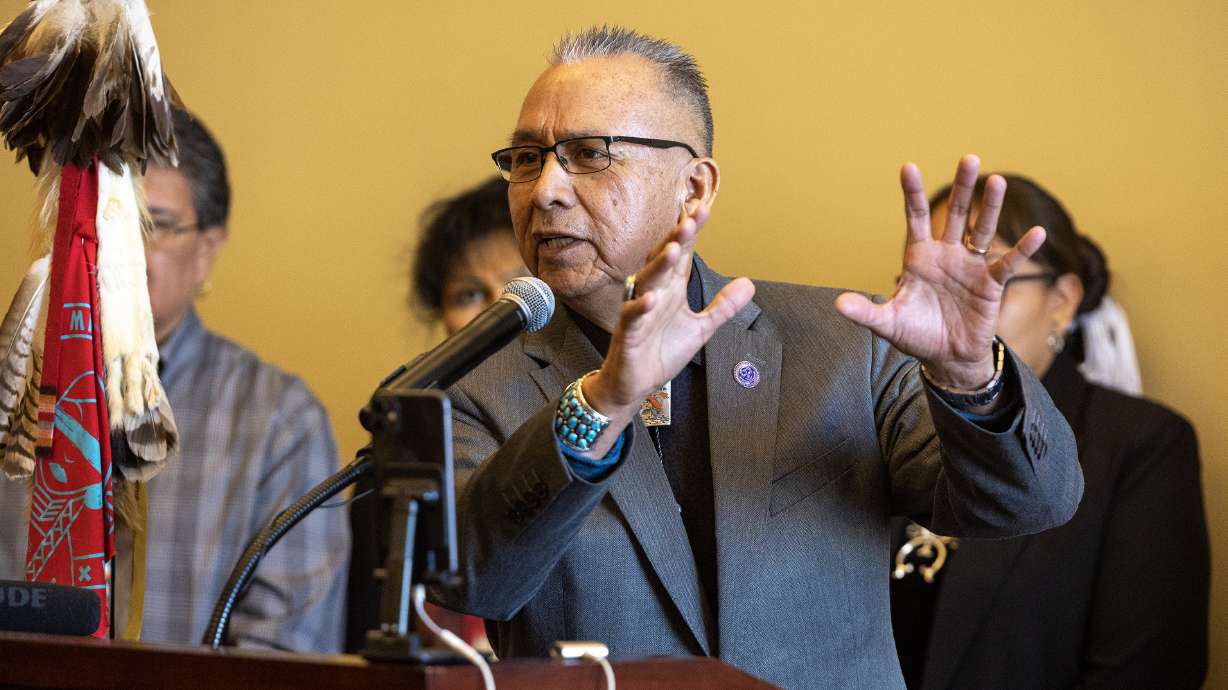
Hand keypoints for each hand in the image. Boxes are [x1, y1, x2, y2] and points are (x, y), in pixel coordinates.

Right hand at [583, 207, 754, 449]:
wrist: (634, 384)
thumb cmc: (661, 351)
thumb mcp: (701, 328)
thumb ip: (723, 307)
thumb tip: (749, 283)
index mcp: (670, 290)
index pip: (683, 256)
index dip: (691, 234)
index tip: (703, 210)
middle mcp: (654, 294)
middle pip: (664, 261)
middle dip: (677, 240)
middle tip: (690, 220)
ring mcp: (638, 312)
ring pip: (647, 282)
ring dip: (659, 266)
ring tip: (674, 249)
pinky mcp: (628, 333)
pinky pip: (632, 316)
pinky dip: (640, 307)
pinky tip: (651, 299)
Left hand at [835, 155, 1045, 388]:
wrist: (946, 357)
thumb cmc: (916, 334)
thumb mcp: (887, 324)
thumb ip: (866, 312)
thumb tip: (838, 304)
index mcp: (919, 257)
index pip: (916, 217)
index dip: (912, 193)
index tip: (908, 167)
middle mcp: (946, 254)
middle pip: (955, 214)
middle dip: (962, 187)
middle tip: (969, 158)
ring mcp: (970, 266)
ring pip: (981, 230)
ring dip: (990, 207)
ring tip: (998, 181)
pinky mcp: (990, 284)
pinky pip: (1007, 263)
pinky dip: (1021, 249)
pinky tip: (1036, 233)